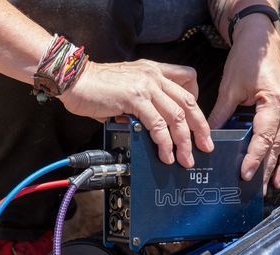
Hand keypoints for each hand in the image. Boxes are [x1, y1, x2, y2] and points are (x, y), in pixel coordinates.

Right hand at [60, 59, 213, 167]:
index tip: (196, 122)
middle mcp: (153, 75)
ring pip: (177, 116)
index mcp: (153, 70)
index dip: (196, 102)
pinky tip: (165, 154)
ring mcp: (145, 85)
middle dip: (200, 127)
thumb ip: (143, 104)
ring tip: (185, 159)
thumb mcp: (127, 88)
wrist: (73, 79)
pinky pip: (158, 124)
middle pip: (188, 102)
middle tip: (206, 146)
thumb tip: (152, 129)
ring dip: (184, 141)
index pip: (188, 80)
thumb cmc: (95, 87)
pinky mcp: (135, 98)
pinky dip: (164, 142)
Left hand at [208, 15, 279, 191]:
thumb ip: (221, 114)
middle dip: (269, 168)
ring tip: (277, 182)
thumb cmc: (245, 59)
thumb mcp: (229, 87)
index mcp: (274, 101)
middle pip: (279, 144)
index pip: (265, 137)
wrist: (260, 39)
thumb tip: (209, 137)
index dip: (255, 158)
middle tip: (259, 189)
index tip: (246, 175)